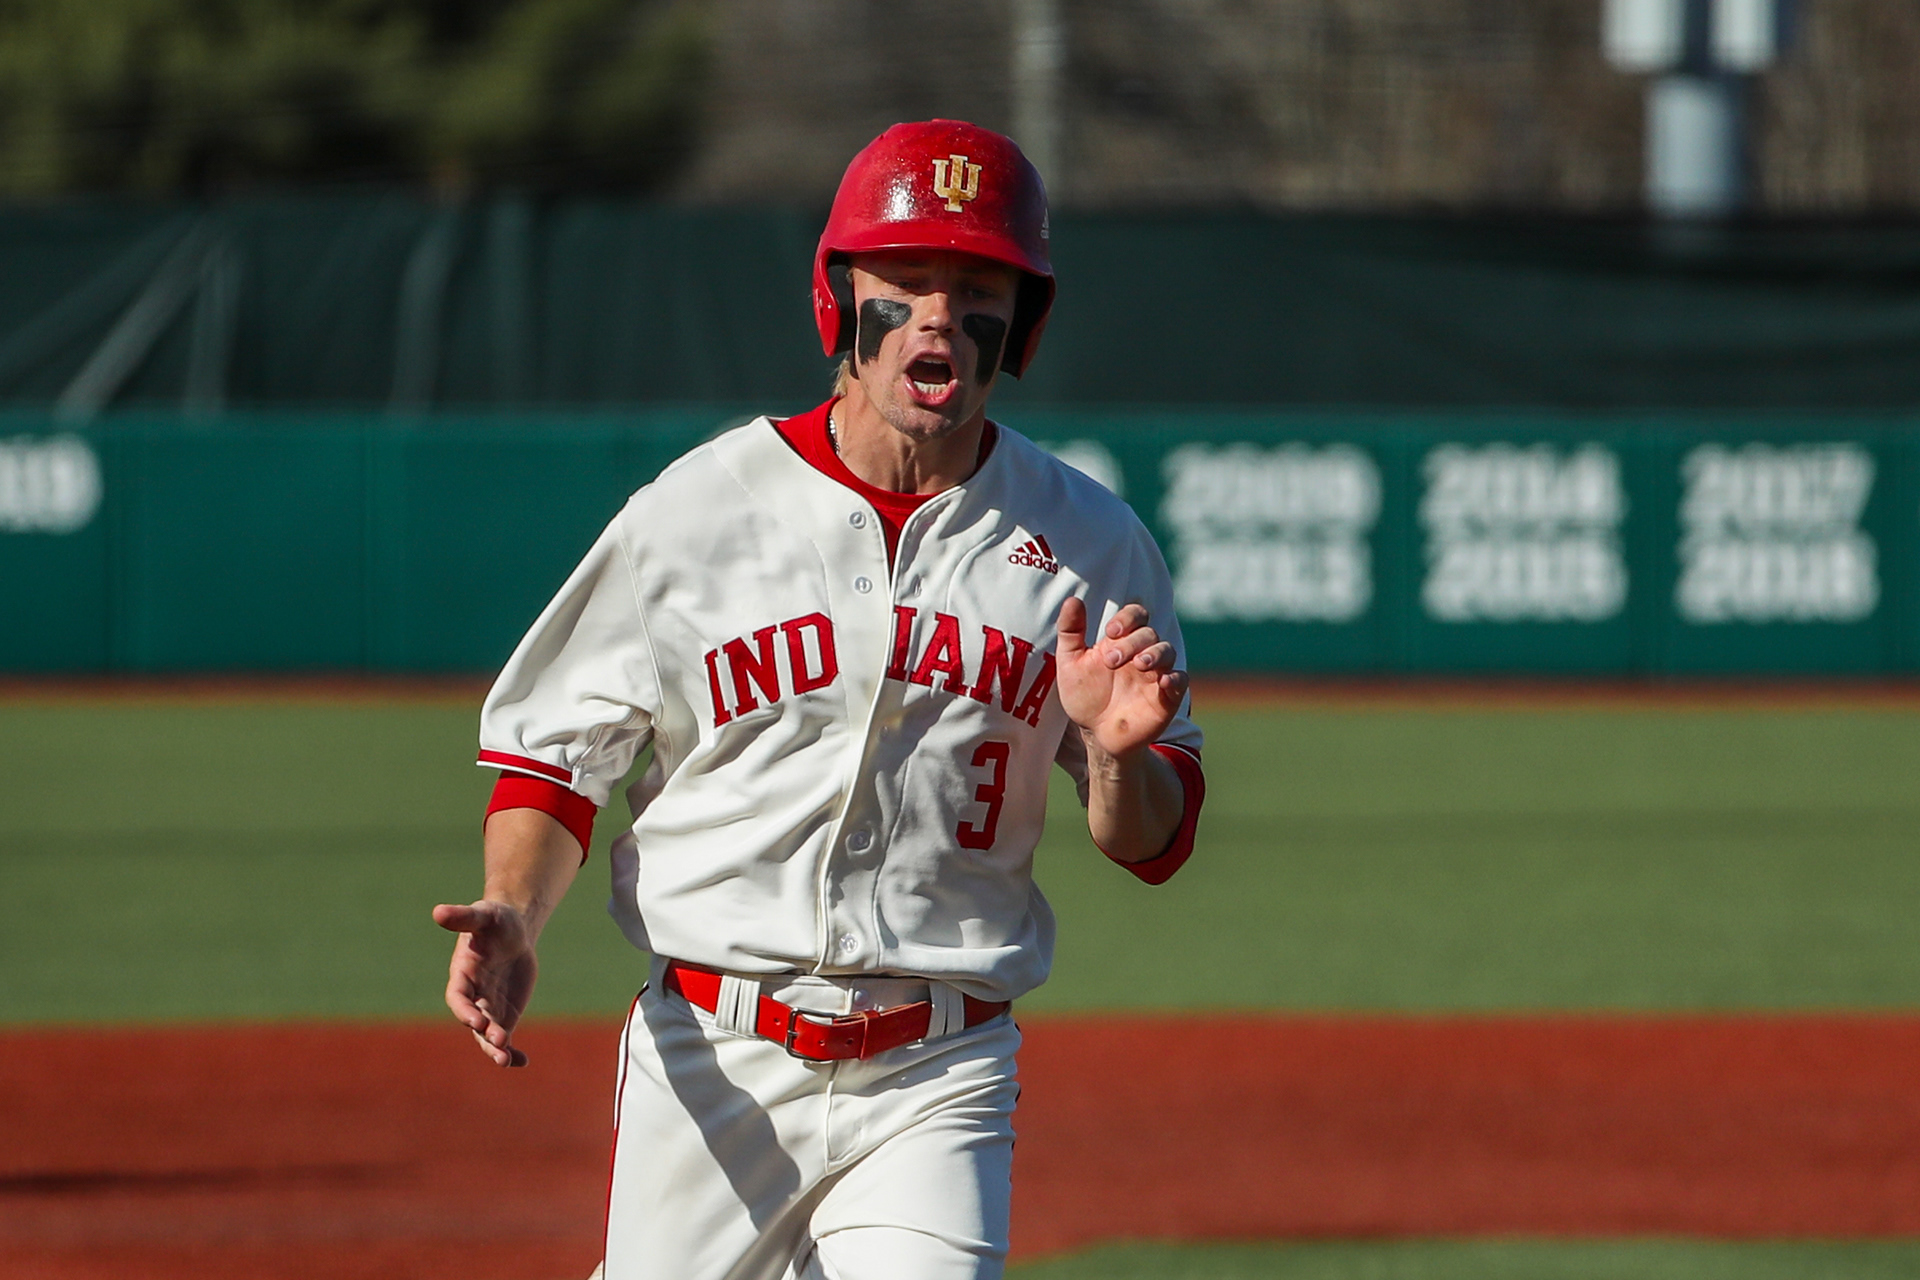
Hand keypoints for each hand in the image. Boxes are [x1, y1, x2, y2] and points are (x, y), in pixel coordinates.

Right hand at [432, 899, 538, 1066]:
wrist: (513, 931)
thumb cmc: (495, 919)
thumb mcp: (484, 915)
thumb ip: (463, 916)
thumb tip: (438, 912)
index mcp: (462, 974)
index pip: (458, 997)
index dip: (465, 1010)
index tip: (477, 1021)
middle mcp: (473, 995)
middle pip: (474, 1021)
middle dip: (484, 1034)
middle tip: (499, 1044)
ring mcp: (488, 1007)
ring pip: (488, 1034)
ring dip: (495, 1047)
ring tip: (507, 1060)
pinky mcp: (505, 1013)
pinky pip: (505, 1037)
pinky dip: (511, 1050)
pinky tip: (522, 1062)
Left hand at [1055, 598, 1188, 758]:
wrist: (1096, 732)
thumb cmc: (1085, 695)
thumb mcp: (1071, 663)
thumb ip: (1070, 631)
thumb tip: (1072, 599)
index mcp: (1121, 641)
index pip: (1136, 615)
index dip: (1128, 617)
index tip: (1111, 630)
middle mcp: (1142, 653)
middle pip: (1149, 633)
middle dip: (1132, 642)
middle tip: (1111, 661)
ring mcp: (1156, 674)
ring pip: (1167, 651)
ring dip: (1155, 654)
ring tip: (1139, 664)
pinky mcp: (1167, 696)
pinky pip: (1180, 681)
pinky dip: (1175, 678)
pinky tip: (1163, 681)